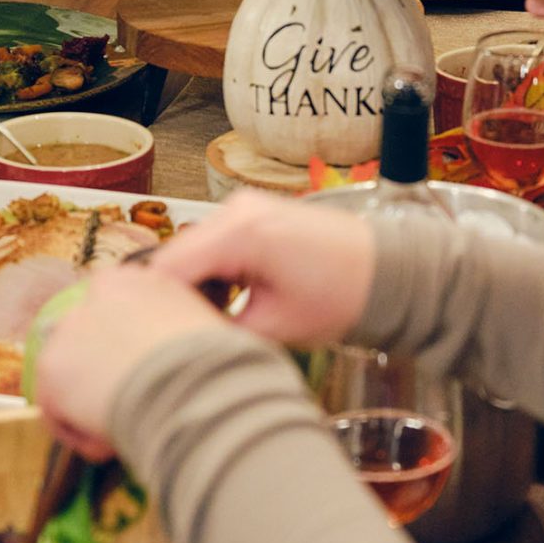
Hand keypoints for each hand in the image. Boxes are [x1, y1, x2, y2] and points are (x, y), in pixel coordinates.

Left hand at [32, 264, 230, 460]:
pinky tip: (111, 445)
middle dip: (106, 380)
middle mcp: (97, 295)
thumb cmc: (216, 367)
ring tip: (127, 433)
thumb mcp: (203, 331)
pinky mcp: (51, 366)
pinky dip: (82, 434)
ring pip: (72, 379)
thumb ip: (177, 334)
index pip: (117, 313)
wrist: (193, 386)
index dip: (131, 354)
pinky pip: (58, 411)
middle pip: (90, 344)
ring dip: (94, 408)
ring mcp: (69, 328)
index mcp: (137, 281)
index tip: (150, 382)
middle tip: (135, 411)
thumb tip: (180, 362)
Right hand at [145, 193, 376, 348]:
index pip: (169, 269)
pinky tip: (226, 297)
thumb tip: (182, 336)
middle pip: (176, 255)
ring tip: (210, 317)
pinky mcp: (253, 211)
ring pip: (191, 248)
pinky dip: (211, 269)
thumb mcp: (274, 327)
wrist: (387, 269)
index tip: (157, 337)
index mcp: (242, 233)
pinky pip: (212, 241)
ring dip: (192, 283)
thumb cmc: (342, 296)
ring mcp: (244, 205)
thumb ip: (218, 329)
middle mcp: (238, 209)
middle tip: (184, 332)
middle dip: (174, 295)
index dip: (156, 307)